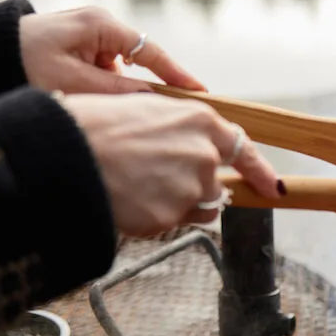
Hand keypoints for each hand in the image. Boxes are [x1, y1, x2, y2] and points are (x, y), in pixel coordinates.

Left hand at [20, 7, 203, 93]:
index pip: (152, 52)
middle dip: (140, 88)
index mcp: (101, 25)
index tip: (201, 94)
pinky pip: (104, 72)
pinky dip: (101, 88)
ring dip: (113, 91)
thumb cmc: (24, 64)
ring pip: (120, 71)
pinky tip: (86, 99)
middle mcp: (100, 25)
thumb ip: (120, 92)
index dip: (178, 75)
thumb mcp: (75, 83)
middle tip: (150, 114)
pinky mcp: (81, 47)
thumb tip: (156, 101)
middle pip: (139, 62)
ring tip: (93, 104)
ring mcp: (91, 35)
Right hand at [62, 93, 281, 236]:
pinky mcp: (172, 216)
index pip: (243, 148)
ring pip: (197, 206)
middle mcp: (203, 154)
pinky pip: (173, 223)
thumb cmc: (93, 127)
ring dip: (177, 204)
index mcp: (198, 120)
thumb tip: (199, 151)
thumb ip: (179, 131)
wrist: (62, 153)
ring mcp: (190, 187)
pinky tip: (130, 200)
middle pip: (214, 183)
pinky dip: (157, 218)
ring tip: (137, 186)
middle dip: (194, 187)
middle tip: (156, 181)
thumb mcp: (143, 112)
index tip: (272, 186)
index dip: (259, 171)